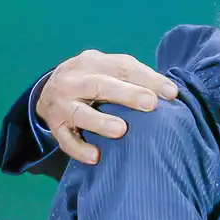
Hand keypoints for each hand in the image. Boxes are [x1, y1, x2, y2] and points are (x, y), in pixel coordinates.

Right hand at [35, 50, 178, 163]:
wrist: (47, 91)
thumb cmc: (93, 80)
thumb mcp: (107, 69)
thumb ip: (134, 76)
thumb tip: (170, 92)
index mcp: (91, 62)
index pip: (122, 67)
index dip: (148, 79)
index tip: (172, 93)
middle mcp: (73, 81)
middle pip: (100, 85)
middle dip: (127, 94)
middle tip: (150, 104)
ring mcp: (62, 105)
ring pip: (80, 113)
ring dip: (100, 122)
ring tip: (121, 130)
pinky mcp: (56, 127)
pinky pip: (66, 140)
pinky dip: (79, 149)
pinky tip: (96, 157)